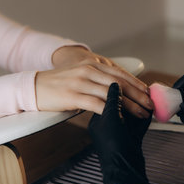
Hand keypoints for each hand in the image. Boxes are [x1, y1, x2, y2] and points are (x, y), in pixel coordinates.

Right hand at [36, 46, 152, 116]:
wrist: (33, 87)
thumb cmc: (59, 85)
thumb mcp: (81, 76)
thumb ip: (98, 80)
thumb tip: (116, 88)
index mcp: (92, 65)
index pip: (120, 74)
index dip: (136, 84)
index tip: (148, 93)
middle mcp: (88, 71)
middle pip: (119, 83)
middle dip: (138, 95)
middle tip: (150, 105)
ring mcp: (80, 82)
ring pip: (111, 94)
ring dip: (129, 105)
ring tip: (141, 114)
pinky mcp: (72, 95)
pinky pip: (96, 103)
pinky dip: (111, 111)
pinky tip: (120, 117)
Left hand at [88, 83, 157, 183]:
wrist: (126, 169)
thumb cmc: (113, 148)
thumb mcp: (111, 117)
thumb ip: (114, 100)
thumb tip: (115, 85)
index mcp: (98, 120)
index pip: (108, 98)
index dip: (120, 90)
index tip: (130, 85)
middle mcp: (108, 125)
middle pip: (122, 105)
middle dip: (134, 98)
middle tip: (143, 93)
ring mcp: (121, 132)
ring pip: (132, 114)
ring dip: (141, 107)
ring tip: (149, 101)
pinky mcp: (132, 138)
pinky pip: (139, 123)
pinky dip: (146, 117)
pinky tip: (151, 112)